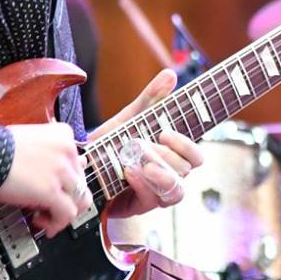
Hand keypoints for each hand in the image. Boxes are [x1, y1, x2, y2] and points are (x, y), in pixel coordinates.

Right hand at [0, 121, 89, 236]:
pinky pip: (67, 213)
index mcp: (63, 135)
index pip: (78, 163)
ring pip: (79, 199)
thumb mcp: (29, 139)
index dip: (67, 180)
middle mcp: (67, 152)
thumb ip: (47, 151)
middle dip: (66, 197)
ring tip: (45, 216)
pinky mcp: (51, 190)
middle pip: (81, 182)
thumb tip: (59, 170)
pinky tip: (41, 222)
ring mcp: (61, 171)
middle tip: (50, 206)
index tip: (57, 188)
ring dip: (63, 211)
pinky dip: (57, 222)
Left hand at [95, 69, 205, 218]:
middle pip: (186, 170)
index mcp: (173, 155)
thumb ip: (151, 98)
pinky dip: (142, 183)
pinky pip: (152, 199)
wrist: (83, 165)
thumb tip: (170, 74)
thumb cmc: (111, 142)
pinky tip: (128, 172)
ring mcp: (157, 192)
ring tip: (138, 161)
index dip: (187, 146)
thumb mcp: (131, 118)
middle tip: (142, 144)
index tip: (165, 133)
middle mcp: (170, 175)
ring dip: (159, 172)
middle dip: (166, 156)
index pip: (197, 157)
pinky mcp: (140, 205)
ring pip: (175, 189)